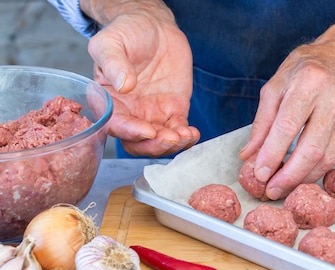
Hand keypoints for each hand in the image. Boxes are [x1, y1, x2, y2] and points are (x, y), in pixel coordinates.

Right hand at [85, 3, 199, 156]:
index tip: (147, 130)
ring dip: (173, 145)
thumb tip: (123, 85)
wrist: (154, 26)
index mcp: (109, 100)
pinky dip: (186, 137)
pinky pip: (179, 131)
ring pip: (159, 142)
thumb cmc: (126, 32)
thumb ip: (113, 63)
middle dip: (154, 146)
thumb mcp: (110, 42)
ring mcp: (152, 113)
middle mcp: (129, 112)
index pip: (116, 125)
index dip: (131, 133)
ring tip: (185, 135)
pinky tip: (192, 132)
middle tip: (170, 138)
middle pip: (138, 143)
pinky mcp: (173, 110)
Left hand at [240, 42, 334, 199]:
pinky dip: (317, 170)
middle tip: (272, 191)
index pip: (287, 126)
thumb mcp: (277, 84)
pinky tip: (302, 175)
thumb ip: (263, 121)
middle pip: (311, 148)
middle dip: (289, 176)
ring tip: (284, 187)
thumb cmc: (306, 69)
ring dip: (303, 178)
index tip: (260, 174)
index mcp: (308, 82)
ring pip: (326, 158)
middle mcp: (332, 98)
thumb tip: (248, 155)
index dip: (272, 154)